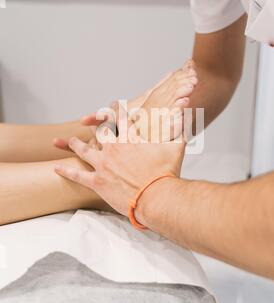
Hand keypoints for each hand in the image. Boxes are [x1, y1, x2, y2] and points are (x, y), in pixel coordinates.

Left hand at [54, 105, 185, 217]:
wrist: (156, 197)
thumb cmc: (166, 173)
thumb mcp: (176, 146)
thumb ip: (180, 127)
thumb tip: (187, 112)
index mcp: (129, 137)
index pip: (120, 117)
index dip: (116, 110)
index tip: (112, 105)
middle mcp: (113, 147)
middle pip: (98, 132)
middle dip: (94, 127)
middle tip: (87, 122)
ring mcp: (102, 164)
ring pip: (84, 150)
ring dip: (75, 144)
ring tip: (68, 141)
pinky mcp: (96, 182)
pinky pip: (77, 174)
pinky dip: (66, 170)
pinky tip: (58, 167)